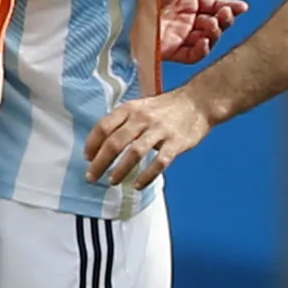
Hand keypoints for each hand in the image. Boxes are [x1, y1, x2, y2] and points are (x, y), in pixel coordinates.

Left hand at [85, 84, 210, 188]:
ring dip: (120, 170)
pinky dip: (146, 176)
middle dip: (100, 163)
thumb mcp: (142, 106)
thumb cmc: (168, 107)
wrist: (199, 102)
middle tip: (92, 177)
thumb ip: (124, 121)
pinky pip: (159, 163)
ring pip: (134, 153)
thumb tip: (103, 143)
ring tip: (112, 181)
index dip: (92, 144)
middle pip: (115, 142)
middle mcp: (143, 119)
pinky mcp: (176, 143)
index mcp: (131, 109)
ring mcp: (160, 131)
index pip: (104, 127)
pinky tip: (138, 185)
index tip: (87, 157)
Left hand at [156, 0, 246, 64]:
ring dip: (215, 34)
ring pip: (206, 40)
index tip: (241, 7)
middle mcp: (181, 18)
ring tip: (213, 25)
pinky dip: (202, 50)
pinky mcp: (167, 51)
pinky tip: (204, 41)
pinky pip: (191, 55)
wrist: (116, 5)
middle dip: (224, 19)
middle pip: (213, 23)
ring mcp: (176, 35)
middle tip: (226, 15)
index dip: (228, 6)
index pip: (213, 4)